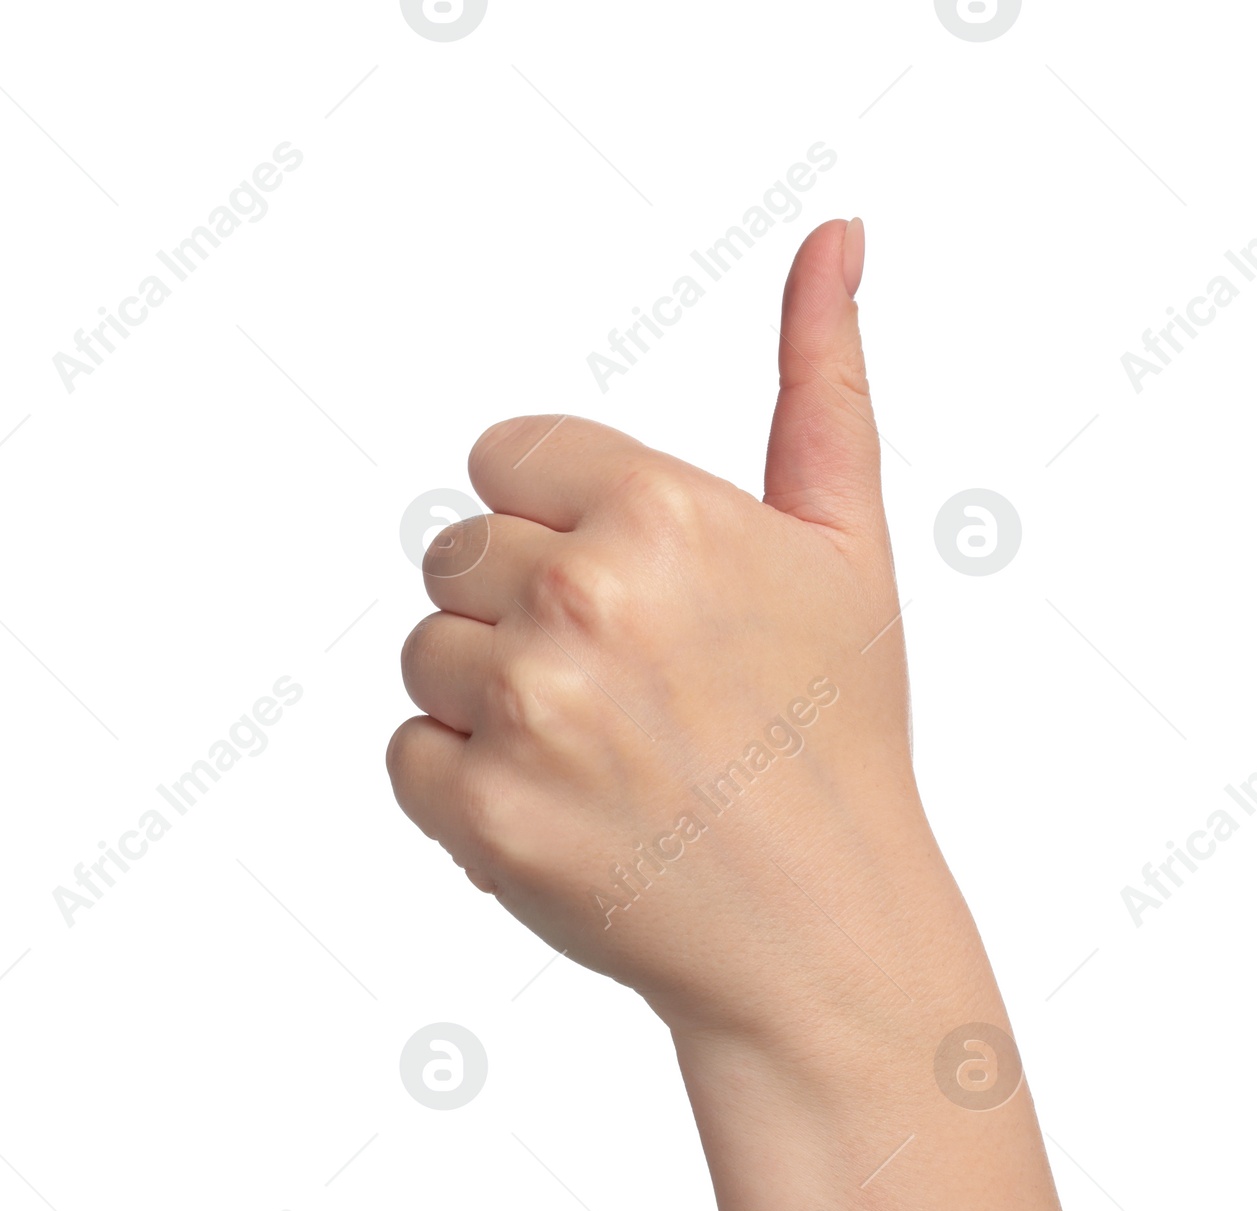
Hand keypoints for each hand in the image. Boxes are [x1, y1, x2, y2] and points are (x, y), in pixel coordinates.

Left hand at [388, 219, 965, 1053]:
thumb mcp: (846, 544)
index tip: (627, 594)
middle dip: (522, 610)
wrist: (824, 926)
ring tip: (600, 754)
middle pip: (455, 553)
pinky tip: (564, 808)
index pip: (505, 458)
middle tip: (625, 688)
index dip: (560, 525)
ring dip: (492, 701)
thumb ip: (820, 381)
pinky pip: (409, 756)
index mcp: (659, 510)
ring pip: (427, 655)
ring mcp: (527, 711)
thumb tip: (835, 239)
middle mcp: (584, 597)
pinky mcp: (481, 815)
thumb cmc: (835, 735)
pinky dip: (468, 787)